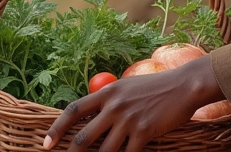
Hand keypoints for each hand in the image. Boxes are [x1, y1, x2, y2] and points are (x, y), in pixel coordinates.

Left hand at [42, 55, 223, 151]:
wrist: (183, 86)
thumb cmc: (156, 87)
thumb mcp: (128, 86)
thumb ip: (110, 99)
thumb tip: (92, 114)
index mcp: (107, 92)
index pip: (73, 110)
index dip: (57, 129)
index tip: (46, 144)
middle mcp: (114, 105)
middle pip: (84, 136)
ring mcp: (128, 119)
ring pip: (104, 151)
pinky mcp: (144, 131)